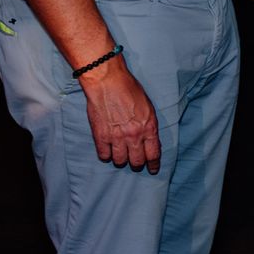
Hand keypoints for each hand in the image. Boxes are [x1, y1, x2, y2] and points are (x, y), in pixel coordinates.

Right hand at [80, 58, 160, 173]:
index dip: (153, 165)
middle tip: (135, 162)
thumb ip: (149, 125)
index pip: (153, 154)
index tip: (152, 170)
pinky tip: (107, 151)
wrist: (108, 83)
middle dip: (137, 164)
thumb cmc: (130, 91)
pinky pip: (104, 155)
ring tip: (120, 155)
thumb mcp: (148, 108)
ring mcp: (116, 137)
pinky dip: (106, 155)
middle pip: (137, 161)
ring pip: (120, 161)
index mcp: (149, 127)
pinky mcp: (100, 136)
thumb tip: (149, 140)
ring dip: (121, 160)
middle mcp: (134, 135)